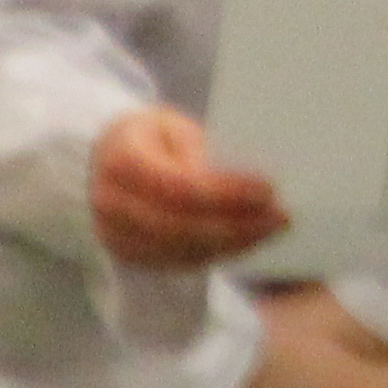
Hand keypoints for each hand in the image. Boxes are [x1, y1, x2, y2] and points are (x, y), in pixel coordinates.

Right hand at [92, 108, 285, 270]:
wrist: (105, 158)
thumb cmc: (152, 137)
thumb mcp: (173, 125)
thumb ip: (199, 150)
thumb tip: (241, 178)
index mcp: (121, 161)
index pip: (177, 186)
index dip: (225, 193)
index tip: (268, 190)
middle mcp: (111, 202)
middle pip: (178, 225)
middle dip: (236, 224)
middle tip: (282, 216)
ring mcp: (115, 233)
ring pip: (179, 249)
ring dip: (233, 243)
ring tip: (273, 229)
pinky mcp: (128, 253)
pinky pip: (176, 262)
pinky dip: (218, 254)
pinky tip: (250, 241)